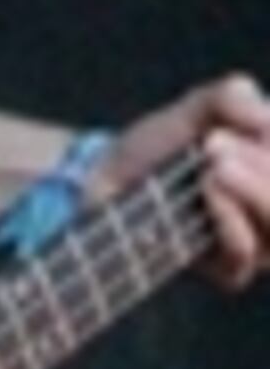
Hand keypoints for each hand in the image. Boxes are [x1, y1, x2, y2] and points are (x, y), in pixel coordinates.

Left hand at [102, 74, 269, 285]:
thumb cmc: (163, 144)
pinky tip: (207, 189)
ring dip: (252, 189)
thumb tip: (264, 116)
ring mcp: (257, 244)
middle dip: (264, 170)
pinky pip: (244, 252)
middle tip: (216, 143)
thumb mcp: (195, 109)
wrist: (114, 177)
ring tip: (213, 163)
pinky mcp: (229, 269)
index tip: (255, 125)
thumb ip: (230, 99)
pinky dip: (229, 217)